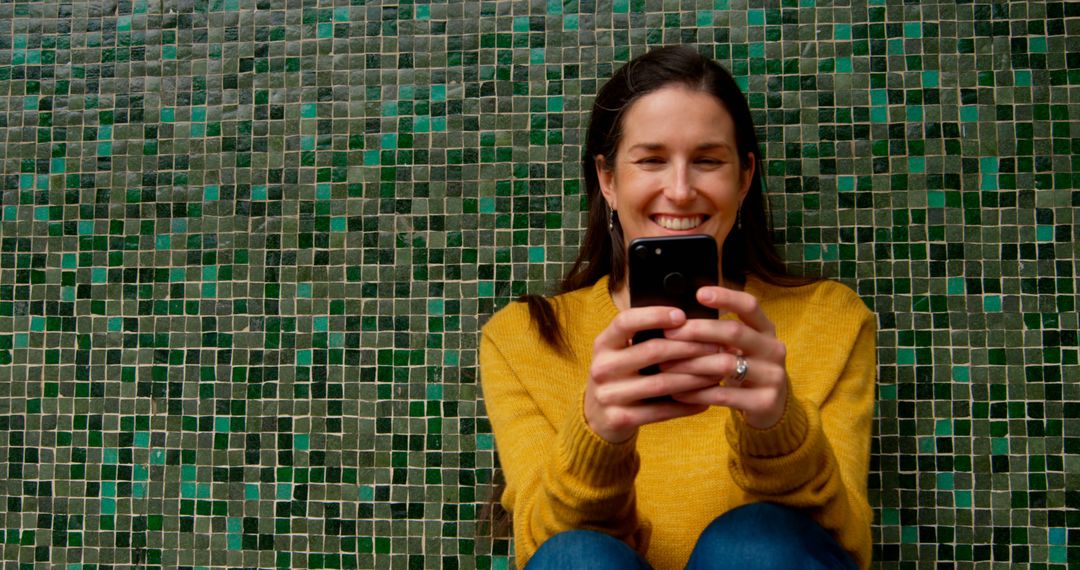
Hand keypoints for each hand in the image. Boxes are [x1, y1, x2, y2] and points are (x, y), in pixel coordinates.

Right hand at [584, 307, 718, 442]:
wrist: (596, 418)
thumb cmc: (620, 376)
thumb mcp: (620, 353)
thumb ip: (643, 338)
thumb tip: (688, 321)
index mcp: (603, 344)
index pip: (625, 321)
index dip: (654, 315)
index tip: (682, 315)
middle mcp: (602, 368)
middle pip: (651, 351)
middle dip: (689, 347)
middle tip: (716, 346)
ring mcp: (608, 395)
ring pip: (662, 383)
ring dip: (695, 377)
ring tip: (717, 373)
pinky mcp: (620, 418)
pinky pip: (661, 411)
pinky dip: (686, 404)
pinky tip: (705, 399)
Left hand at [661, 286, 789, 428]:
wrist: (772, 407)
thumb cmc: (746, 369)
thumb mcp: (741, 347)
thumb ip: (719, 333)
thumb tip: (677, 319)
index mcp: (766, 330)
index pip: (749, 305)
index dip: (726, 297)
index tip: (699, 293)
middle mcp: (773, 349)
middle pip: (734, 332)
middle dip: (698, 330)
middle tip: (669, 333)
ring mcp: (772, 376)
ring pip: (726, 364)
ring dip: (692, 364)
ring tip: (666, 365)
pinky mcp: (765, 402)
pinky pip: (724, 395)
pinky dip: (697, 393)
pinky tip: (678, 392)